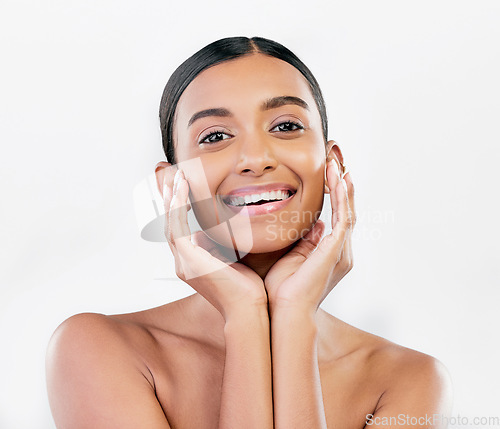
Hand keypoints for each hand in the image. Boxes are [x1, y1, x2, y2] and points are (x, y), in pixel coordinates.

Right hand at [164, 169, 267, 320]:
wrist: (249, 308)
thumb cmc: (247, 289)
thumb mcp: (234, 259)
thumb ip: (225, 245)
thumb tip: (226, 229)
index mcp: (192, 263)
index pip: (180, 229)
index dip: (178, 208)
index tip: (181, 187)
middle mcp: (183, 261)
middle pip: (169, 223)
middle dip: (169, 199)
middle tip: (171, 176)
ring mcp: (183, 261)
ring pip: (170, 222)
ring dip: (172, 198)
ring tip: (176, 176)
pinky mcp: (188, 258)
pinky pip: (177, 225)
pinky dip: (177, 205)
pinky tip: (181, 188)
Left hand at [264, 160, 355, 314]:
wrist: (285, 311)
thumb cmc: (283, 290)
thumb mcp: (294, 257)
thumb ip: (307, 241)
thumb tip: (316, 224)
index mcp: (331, 253)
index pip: (337, 217)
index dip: (336, 195)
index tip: (330, 174)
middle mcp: (341, 251)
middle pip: (347, 210)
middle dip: (342, 185)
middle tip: (337, 161)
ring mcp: (341, 251)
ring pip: (347, 210)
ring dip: (342, 186)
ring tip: (337, 163)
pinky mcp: (336, 250)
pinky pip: (343, 218)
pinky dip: (341, 197)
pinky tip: (337, 179)